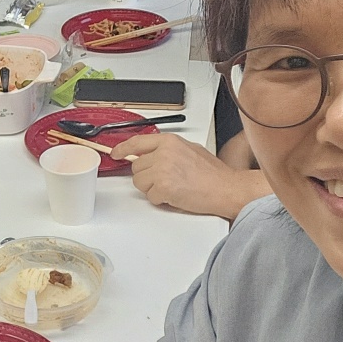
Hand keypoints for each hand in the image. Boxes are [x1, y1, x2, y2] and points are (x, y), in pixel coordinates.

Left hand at [115, 132, 268, 219]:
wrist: (226, 189)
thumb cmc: (213, 173)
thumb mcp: (189, 149)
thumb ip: (166, 149)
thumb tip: (148, 153)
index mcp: (169, 141)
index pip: (136, 142)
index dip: (122, 149)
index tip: (115, 153)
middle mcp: (163, 153)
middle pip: (136, 167)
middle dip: (147, 176)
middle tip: (166, 180)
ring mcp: (162, 170)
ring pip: (140, 183)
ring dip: (152, 188)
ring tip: (173, 187)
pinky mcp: (163, 188)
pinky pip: (150, 197)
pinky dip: (161, 200)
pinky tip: (176, 195)